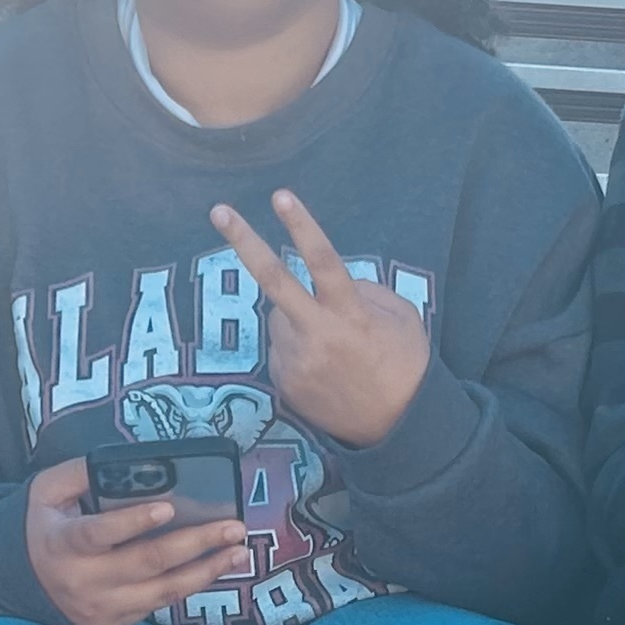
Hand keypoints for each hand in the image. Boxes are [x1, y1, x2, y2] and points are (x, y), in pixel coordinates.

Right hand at [22, 458, 252, 624]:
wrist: (21, 582)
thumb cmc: (44, 527)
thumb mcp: (47, 492)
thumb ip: (80, 473)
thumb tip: (129, 464)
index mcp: (64, 543)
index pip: (100, 533)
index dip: (133, 522)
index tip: (167, 508)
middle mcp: (84, 580)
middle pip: (148, 562)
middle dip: (196, 543)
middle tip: (232, 527)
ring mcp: (101, 607)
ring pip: (162, 591)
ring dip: (206, 571)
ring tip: (238, 552)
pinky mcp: (113, 624)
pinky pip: (159, 604)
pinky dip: (189, 586)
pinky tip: (214, 568)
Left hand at [210, 190, 430, 446]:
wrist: (398, 428)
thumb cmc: (405, 365)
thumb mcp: (402, 317)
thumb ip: (365, 291)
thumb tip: (328, 277)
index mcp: (350, 314)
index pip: (323, 261)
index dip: (302, 226)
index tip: (281, 196)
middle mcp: (317, 335)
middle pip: (273, 280)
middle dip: (245, 242)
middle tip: (219, 211)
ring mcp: (296, 361)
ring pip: (280, 318)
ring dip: (296, 318)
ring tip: (330, 347)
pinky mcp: (284, 384)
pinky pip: (280, 350)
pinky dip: (296, 348)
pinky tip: (323, 368)